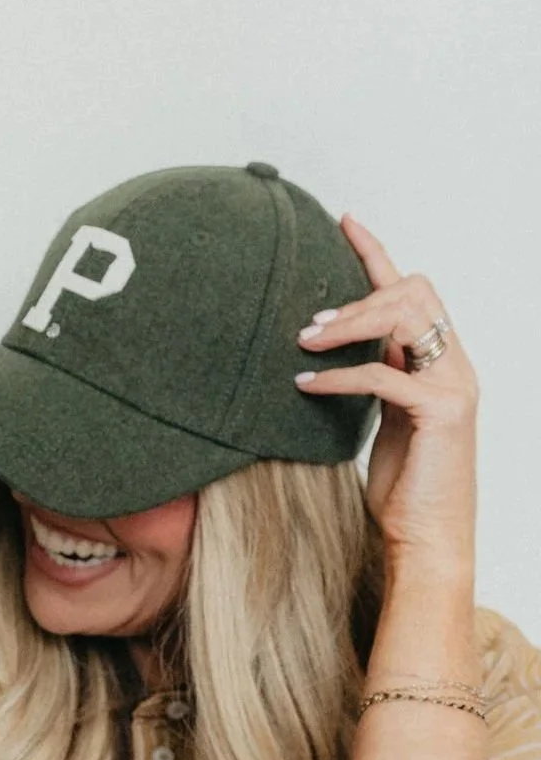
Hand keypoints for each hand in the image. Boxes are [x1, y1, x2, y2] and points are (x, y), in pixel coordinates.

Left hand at [295, 217, 476, 582]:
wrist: (427, 539)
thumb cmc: (405, 486)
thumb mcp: (384, 420)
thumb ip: (373, 379)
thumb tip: (327, 347)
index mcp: (437, 362)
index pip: (410, 291)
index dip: (377, 253)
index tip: (345, 221)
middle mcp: (453, 364)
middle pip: (412, 291)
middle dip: (358, 295)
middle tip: (308, 323)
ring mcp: (454, 386)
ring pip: (405, 318)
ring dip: (349, 323)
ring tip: (304, 340)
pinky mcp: (442, 412)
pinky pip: (384, 374)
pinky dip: (339, 374)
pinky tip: (305, 383)